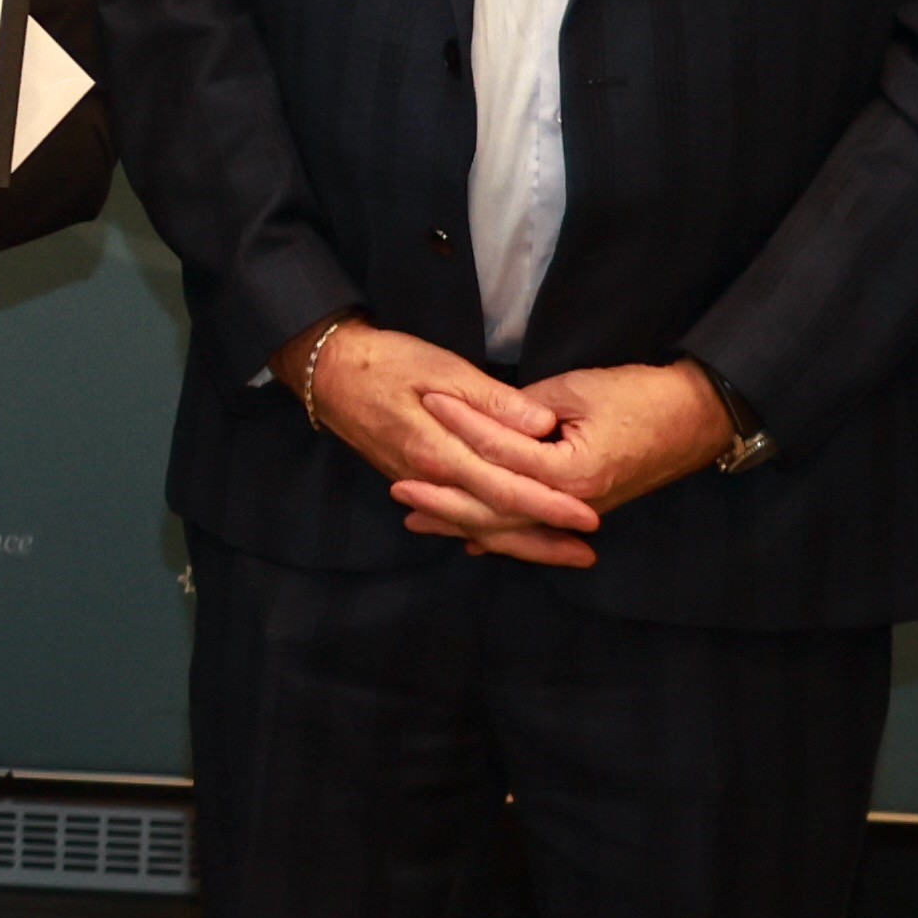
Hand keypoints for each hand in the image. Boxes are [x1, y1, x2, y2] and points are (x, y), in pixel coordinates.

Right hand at [285, 317, 598, 561]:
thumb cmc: (387, 362)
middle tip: (586, 555)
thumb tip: (543, 427)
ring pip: (475, 527)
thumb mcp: (444, 369)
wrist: (328, 372)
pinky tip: (503, 542)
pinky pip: (455, 518)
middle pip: (494, 523)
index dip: (550, 506)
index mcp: (440, 452)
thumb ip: (494, 402)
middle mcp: (429, 479)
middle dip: (542, 542)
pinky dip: (483, 533)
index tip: (589, 517)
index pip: (506, 490)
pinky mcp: (411, 481)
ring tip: (559, 554)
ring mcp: (417, 484)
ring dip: (518, 544)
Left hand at [407, 361, 737, 568]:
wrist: (698, 416)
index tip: (427, 405)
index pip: (499, 454)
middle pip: (494, 511)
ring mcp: (579, 511)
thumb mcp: (579, 389)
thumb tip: (483, 419)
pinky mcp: (584, 508)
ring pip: (510, 527)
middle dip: (444, 501)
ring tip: (418, 520)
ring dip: (463, 524)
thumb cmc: (643, 396)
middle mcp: (572, 502)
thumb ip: (525, 410)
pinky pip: (532, 529)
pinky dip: (500, 533)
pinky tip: (470, 539)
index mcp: (570, 472)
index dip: (461, 427)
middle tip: (399, 491)